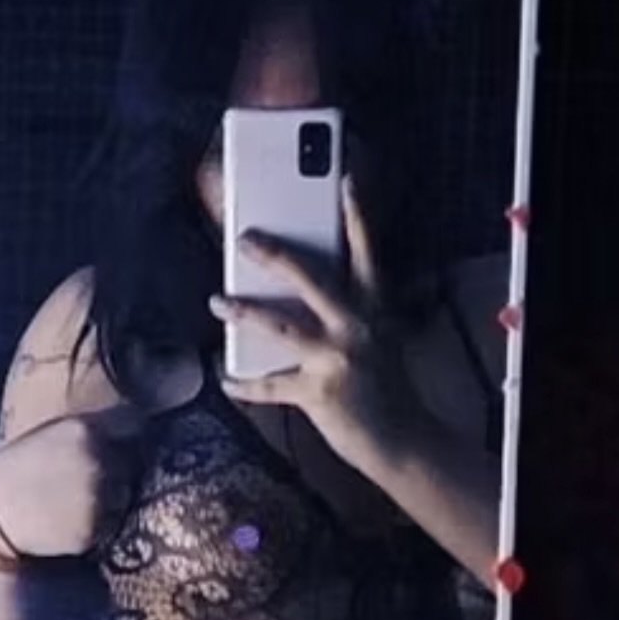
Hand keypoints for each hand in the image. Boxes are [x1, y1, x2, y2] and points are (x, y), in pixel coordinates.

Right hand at [0, 405, 145, 558]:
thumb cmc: (18, 472)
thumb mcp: (49, 435)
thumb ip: (89, 432)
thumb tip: (136, 427)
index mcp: (84, 430)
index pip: (133, 426)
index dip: (128, 437)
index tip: (122, 444)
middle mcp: (96, 461)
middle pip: (130, 466)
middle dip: (115, 473)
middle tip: (77, 483)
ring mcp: (96, 497)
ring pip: (121, 499)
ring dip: (107, 502)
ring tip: (68, 502)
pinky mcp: (92, 529)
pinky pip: (106, 527)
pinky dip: (92, 526)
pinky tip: (63, 521)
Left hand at [210, 178, 407, 467]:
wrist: (401, 441)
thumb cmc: (385, 386)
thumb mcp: (378, 338)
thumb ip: (350, 312)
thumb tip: (294, 293)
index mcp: (376, 307)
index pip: (368, 252)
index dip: (357, 215)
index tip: (345, 178)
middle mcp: (357, 326)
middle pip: (310, 279)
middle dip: (274, 255)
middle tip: (245, 238)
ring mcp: (337, 358)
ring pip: (279, 326)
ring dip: (242, 311)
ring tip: (217, 300)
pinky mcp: (318, 393)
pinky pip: (270, 385)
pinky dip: (243, 383)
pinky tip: (225, 378)